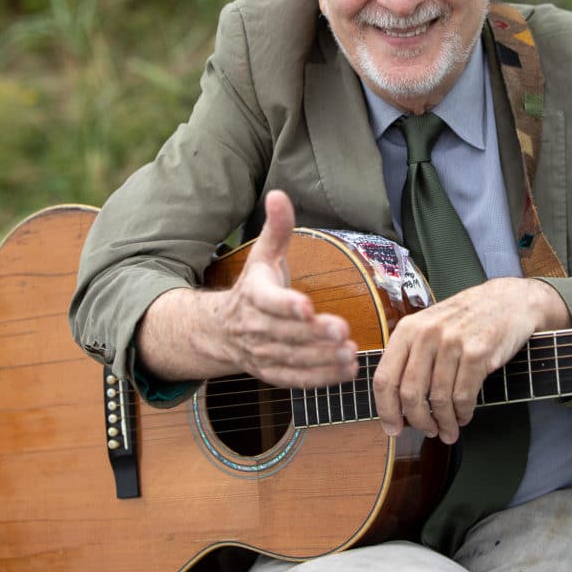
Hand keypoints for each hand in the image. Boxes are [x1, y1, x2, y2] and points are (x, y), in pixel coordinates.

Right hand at [137, 190, 357, 386]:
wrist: (221, 331)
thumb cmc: (252, 287)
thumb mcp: (262, 255)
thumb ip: (276, 228)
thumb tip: (278, 193)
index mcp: (254, 294)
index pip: (269, 301)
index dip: (287, 304)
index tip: (307, 305)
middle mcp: (255, 327)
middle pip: (285, 332)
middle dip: (314, 333)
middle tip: (343, 330)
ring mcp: (263, 353)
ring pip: (293, 357)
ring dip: (321, 358)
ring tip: (350, 352)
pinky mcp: (273, 372)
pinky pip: (297, 378)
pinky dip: (321, 378)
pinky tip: (347, 370)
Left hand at [372, 277, 570, 443]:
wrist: (508, 300)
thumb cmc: (465, 319)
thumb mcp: (429, 326)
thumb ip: (411, 356)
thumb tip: (395, 403)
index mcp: (408, 329)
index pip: (384, 378)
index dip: (386, 410)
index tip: (393, 428)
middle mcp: (426, 334)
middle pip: (410, 394)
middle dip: (418, 421)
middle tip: (427, 431)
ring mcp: (452, 343)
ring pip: (438, 399)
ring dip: (443, 423)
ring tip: (448, 430)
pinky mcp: (477, 353)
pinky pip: (463, 396)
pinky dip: (462, 414)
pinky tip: (463, 417)